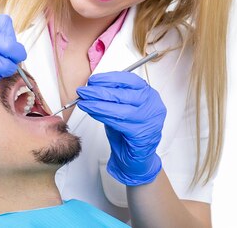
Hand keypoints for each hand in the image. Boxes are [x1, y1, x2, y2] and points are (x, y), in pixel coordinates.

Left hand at [76, 71, 165, 185]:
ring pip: (120, 109)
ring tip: (84, 102)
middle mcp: (153, 106)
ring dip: (98, 104)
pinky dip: (102, 116)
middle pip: (123, 94)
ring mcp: (150, 121)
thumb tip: (91, 87)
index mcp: (149, 95)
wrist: (136, 157)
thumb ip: (112, 96)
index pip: (130, 80)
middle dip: (99, 91)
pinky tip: (92, 113)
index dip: (109, 78)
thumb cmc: (128, 131)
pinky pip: (118, 123)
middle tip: (83, 92)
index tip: (93, 80)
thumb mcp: (121, 107)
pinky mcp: (142, 134)